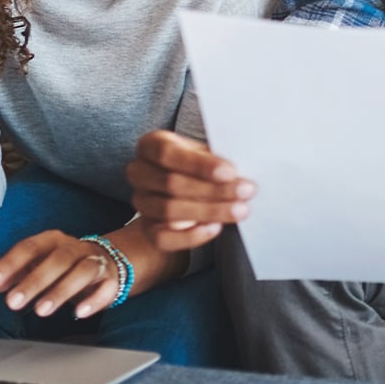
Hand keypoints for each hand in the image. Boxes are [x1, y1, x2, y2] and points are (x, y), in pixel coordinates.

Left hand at [0, 230, 120, 318]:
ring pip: (81, 272)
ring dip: (61, 291)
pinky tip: (79, 313)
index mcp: (54, 240)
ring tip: (41, 311)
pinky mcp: (111, 280)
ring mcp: (96, 263)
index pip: (30, 247)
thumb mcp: (39, 264)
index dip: (10, 263)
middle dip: (34, 280)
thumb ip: (16, 273)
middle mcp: (76, 248)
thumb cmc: (65, 265)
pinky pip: (106, 288)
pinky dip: (94, 300)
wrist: (109, 261)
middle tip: (12, 302)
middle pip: (57, 259)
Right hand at [127, 130, 254, 250]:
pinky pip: (163, 238)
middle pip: (171, 183)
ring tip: (240, 210)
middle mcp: (138, 172)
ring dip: (209, 211)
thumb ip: (216, 159)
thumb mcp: (205, 152)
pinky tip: (216, 228)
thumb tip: (238, 173)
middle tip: (246, 191)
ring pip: (169, 210)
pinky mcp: (147, 229)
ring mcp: (141, 201)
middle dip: (213, 189)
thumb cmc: (198, 164)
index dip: (199, 165)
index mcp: (150, 144)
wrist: (184, 188)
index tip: (230, 172)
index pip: (167, 153)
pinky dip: (191, 236)